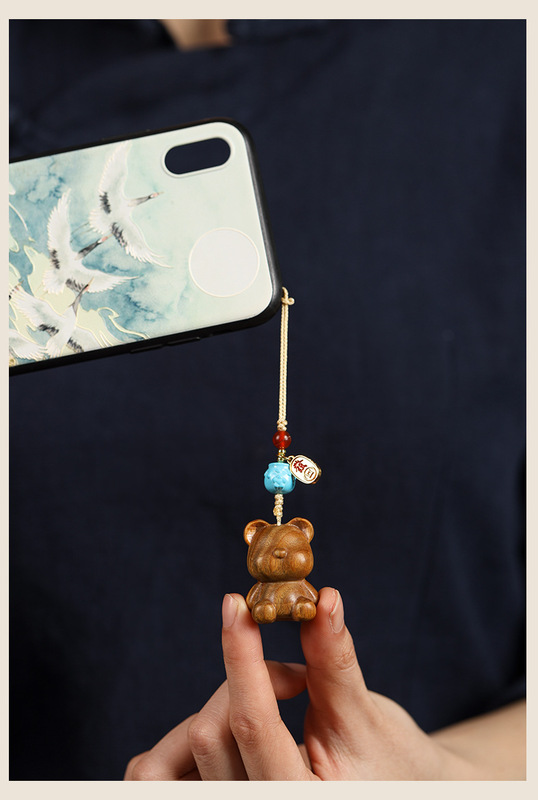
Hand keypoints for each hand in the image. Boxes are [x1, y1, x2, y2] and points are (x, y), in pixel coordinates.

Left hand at [124, 588, 524, 779]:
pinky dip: (207, 727)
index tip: (235, 606)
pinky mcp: (213, 799)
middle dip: (248, 682)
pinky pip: (176, 764)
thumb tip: (323, 600)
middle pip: (213, 730)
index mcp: (300, 798)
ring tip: (279, 704)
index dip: (241, 655)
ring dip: (227, 704)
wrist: (399, 789)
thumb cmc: (391, 765)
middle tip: (300, 677)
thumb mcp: (365, 716)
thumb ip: (333, 661)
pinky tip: (242, 721)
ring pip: (194, 742)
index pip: (253, 722)